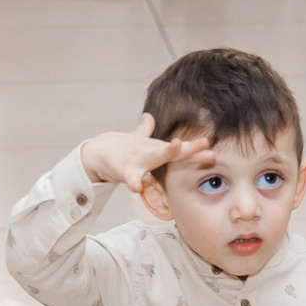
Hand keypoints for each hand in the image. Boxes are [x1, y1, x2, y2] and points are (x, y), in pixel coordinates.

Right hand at [79, 115, 209, 195]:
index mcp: (155, 151)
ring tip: (175, 146)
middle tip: (206, 145)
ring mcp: (137, 160)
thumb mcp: (135, 141)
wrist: (95, 152)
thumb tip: (148, 116)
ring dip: (165, 151)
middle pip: (172, 151)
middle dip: (189, 149)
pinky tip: (137, 188)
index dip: (194, 148)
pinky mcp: (123, 169)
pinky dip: (133, 182)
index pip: (179, 150)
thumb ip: (144, 130)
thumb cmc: (120, 149)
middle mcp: (149, 153)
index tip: (210, 145)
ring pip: (153, 156)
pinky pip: (130, 177)